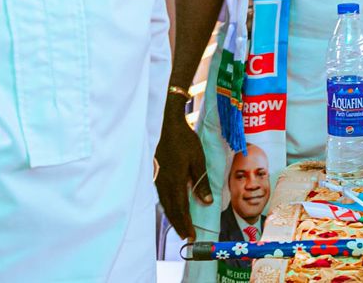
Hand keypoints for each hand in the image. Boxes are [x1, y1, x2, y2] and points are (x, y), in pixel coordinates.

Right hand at [154, 113, 212, 240]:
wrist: (168, 125)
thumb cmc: (185, 141)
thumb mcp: (198, 160)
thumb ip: (201, 182)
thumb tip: (206, 202)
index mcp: (174, 183)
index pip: (180, 209)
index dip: (185, 224)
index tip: (191, 236)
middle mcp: (163, 184)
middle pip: (170, 210)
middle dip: (179, 224)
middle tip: (186, 236)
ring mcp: (158, 179)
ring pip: (165, 203)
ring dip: (173, 216)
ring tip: (180, 226)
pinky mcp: (156, 174)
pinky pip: (161, 195)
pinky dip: (168, 205)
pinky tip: (172, 207)